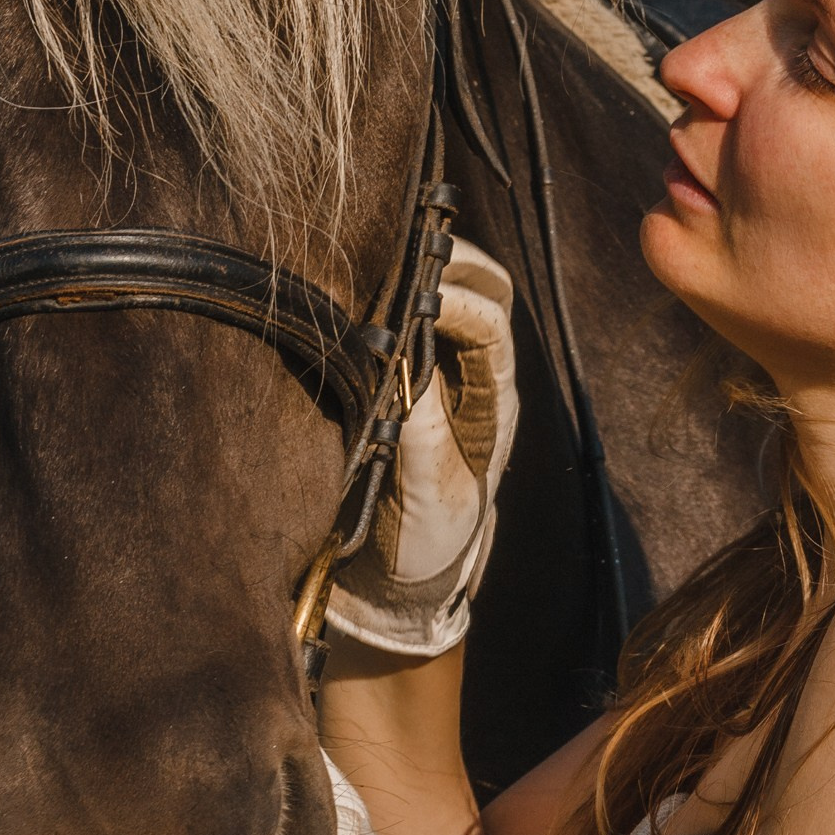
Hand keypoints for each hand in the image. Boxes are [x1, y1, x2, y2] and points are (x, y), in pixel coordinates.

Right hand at [327, 237, 518, 658]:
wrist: (393, 590)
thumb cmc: (426, 545)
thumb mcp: (431, 494)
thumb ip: (422, 430)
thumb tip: (406, 365)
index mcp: (493, 400)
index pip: (489, 322)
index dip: (456, 298)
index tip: (414, 295)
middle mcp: (469, 377)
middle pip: (478, 290)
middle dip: (446, 260)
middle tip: (398, 244)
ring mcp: (433, 379)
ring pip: (437, 301)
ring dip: (408, 275)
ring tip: (368, 259)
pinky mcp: (391, 389)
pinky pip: (391, 331)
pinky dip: (374, 304)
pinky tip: (342, 295)